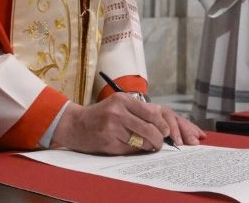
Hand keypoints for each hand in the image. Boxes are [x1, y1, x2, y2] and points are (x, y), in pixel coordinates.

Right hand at [51, 93, 196, 153]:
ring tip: (149, 145)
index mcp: (125, 99)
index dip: (167, 125)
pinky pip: (130, 149)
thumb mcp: (121, 105)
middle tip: (161, 143)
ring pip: (142, 140)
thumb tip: (165, 126)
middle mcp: (119, 111)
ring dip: (149, 146)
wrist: (76, 124)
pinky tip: (133, 147)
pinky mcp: (108, 141)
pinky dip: (135, 150)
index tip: (172, 134)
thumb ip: (140, 112)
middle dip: (160, 139)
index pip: (154, 113)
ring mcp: (113, 126)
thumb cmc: (103, 115)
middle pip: (151, 128)